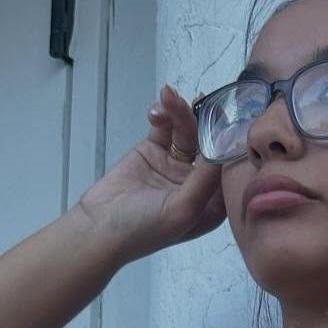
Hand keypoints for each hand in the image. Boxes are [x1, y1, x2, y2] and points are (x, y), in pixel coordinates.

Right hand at [77, 83, 226, 259]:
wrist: (97, 227)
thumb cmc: (141, 230)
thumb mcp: (182, 209)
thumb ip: (206, 179)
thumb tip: (223, 144)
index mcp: (211, 204)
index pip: (228, 168)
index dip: (230, 142)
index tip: (230, 118)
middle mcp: (196, 184)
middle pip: (209, 143)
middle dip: (204, 120)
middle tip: (200, 99)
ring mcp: (175, 166)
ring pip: (187, 130)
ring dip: (180, 112)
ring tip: (167, 97)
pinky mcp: (153, 152)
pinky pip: (165, 127)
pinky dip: (164, 115)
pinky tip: (156, 112)